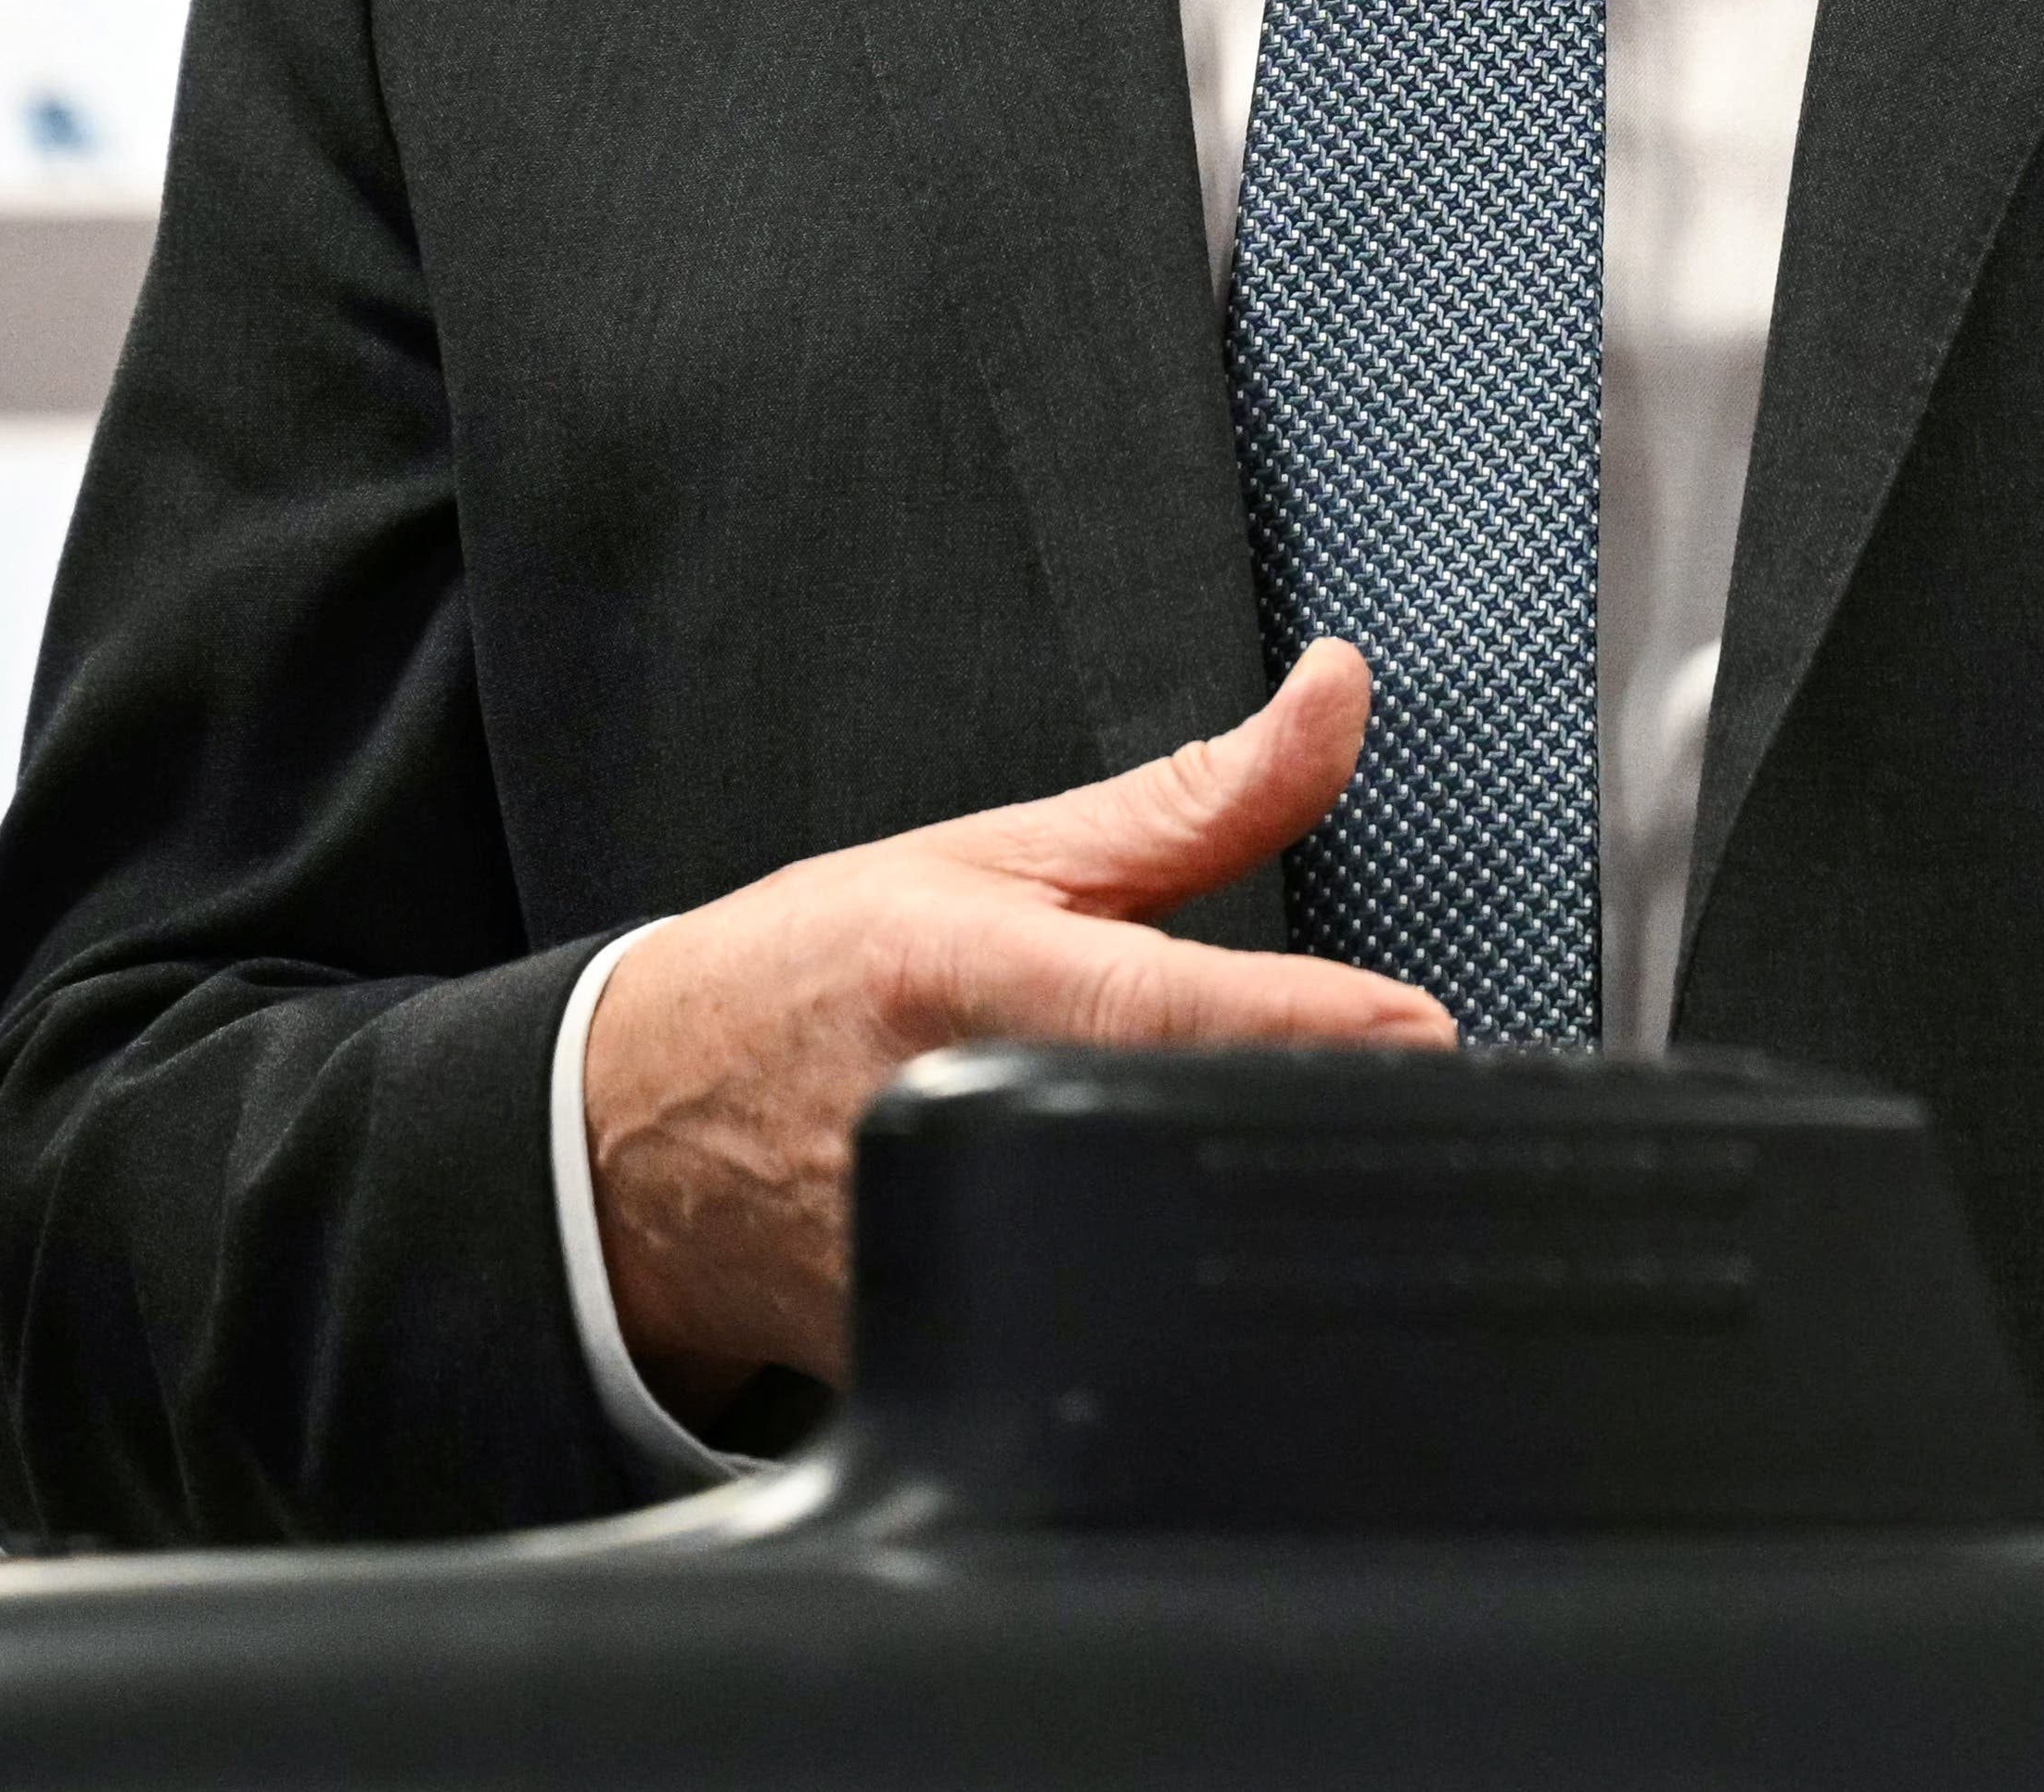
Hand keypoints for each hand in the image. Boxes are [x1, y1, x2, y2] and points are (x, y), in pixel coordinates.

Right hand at [579, 641, 1454, 1392]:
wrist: (630, 1128)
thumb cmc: (816, 974)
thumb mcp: (999, 854)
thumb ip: (1198, 796)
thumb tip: (1338, 693)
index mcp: (961, 971)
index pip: (1151, 1003)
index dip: (1293, 1021)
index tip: (1413, 1030)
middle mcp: (938, 1115)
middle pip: (1157, 1136)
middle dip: (1284, 1120)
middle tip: (1381, 1099)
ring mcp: (919, 1250)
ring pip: (1124, 1257)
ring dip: (1217, 1217)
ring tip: (1265, 1165)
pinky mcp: (917, 1351)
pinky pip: (1080, 1331)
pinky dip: (1145, 1290)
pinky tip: (1165, 1250)